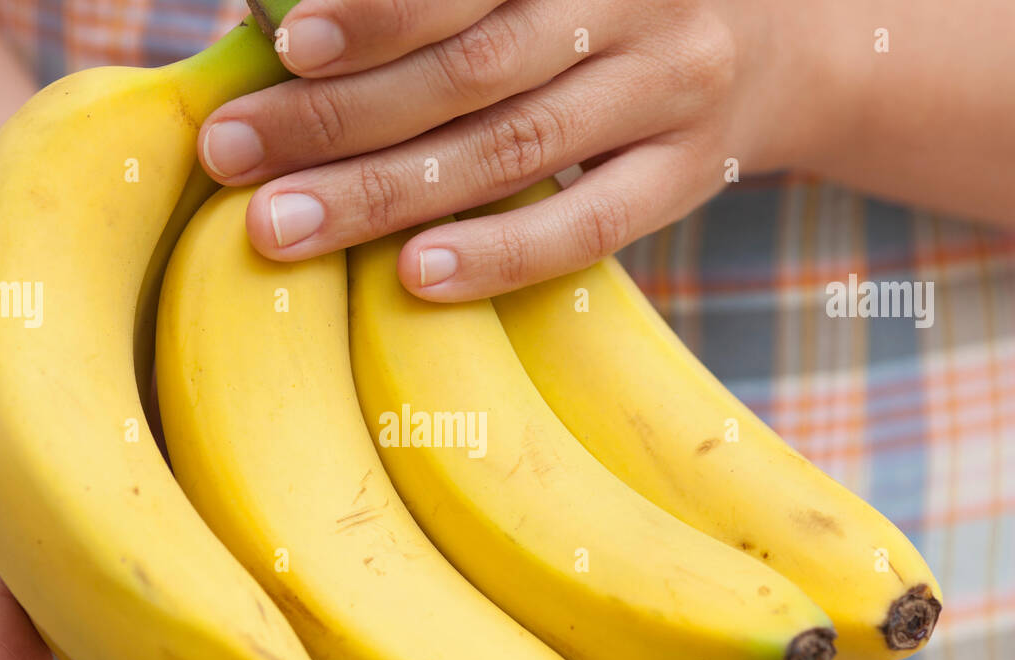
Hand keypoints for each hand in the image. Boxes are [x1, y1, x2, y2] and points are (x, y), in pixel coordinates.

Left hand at [201, 0, 813, 299]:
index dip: (378, 10)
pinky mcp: (686, 177)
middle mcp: (637, 0)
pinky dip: (501, 254)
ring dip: (386, 194)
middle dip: (339, 114)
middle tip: (230, 152)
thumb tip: (297, 23)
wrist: (783, 39)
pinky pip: (589, 226)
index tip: (283, 42)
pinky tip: (416, 277)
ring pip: (516, 148)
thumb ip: (457, 0)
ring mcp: (671, 92)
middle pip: (472, 67)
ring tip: (280, 225)